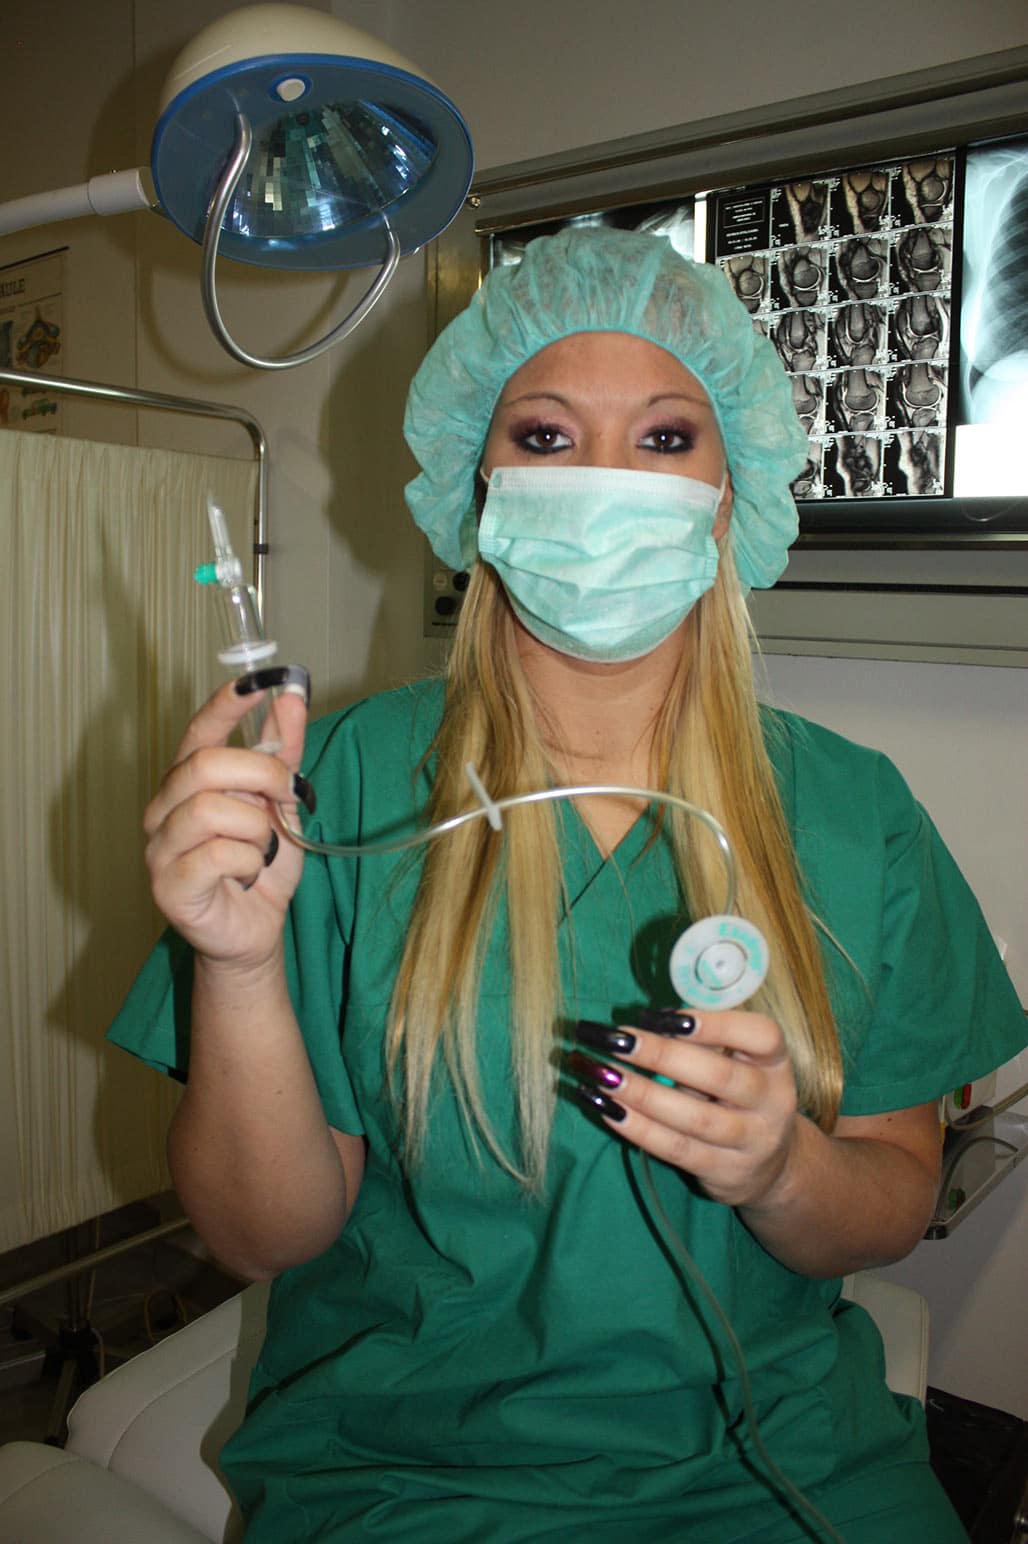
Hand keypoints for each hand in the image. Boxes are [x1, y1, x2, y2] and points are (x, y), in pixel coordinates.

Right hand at [143, 676, 309, 970]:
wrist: (255, 931)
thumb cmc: (260, 866)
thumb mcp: (281, 804)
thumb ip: (283, 753)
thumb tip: (291, 696)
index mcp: (187, 783)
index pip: (199, 732)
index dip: (224, 705)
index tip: (255, 682)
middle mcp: (164, 809)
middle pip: (204, 765)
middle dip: (260, 773)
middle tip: (288, 793)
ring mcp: (159, 848)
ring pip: (211, 809)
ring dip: (256, 828)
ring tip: (261, 848)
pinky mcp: (167, 886)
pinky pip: (217, 854)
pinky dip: (248, 862)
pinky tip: (248, 874)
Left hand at [570, 1010, 798, 1208]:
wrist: (769, 1167)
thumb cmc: (738, 1096)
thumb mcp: (737, 1065)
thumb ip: (703, 1043)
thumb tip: (646, 1023)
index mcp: (776, 1063)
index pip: (761, 1036)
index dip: (716, 1024)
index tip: (664, 1016)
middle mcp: (772, 1102)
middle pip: (718, 1077)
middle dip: (661, 1055)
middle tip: (616, 1039)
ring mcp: (752, 1142)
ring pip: (693, 1118)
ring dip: (641, 1093)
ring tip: (600, 1073)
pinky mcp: (725, 1173)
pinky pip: (676, 1149)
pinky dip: (638, 1128)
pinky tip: (606, 1108)